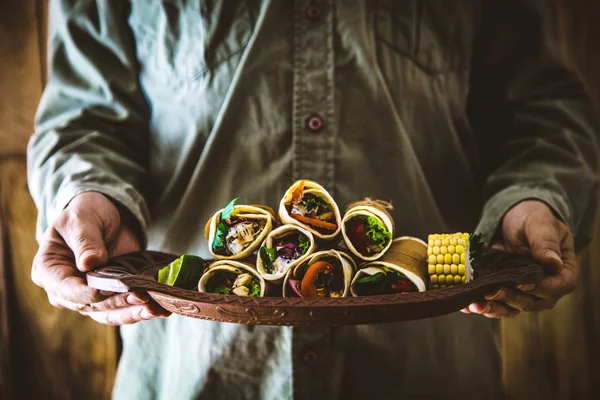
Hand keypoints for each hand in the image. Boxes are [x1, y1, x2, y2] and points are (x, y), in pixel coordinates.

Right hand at [31, 192, 169, 324]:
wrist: (106, 214)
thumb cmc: (87, 213)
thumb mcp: (82, 219)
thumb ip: (85, 240)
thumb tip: (89, 264)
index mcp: (49, 270)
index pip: (66, 290)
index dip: (86, 294)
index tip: (104, 292)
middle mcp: (66, 291)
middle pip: (91, 306)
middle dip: (117, 303)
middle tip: (142, 298)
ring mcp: (89, 297)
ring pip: (109, 314)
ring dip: (132, 313)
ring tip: (155, 309)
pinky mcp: (111, 297)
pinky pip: (124, 309)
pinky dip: (141, 310)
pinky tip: (160, 309)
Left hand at [462, 200, 577, 317]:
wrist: (512, 217)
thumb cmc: (532, 218)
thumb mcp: (539, 223)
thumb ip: (545, 241)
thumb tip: (553, 262)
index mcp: (562, 270)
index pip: (559, 286)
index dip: (542, 288)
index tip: (523, 283)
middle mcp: (545, 286)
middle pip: (533, 301)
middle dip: (511, 299)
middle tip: (492, 292)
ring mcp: (523, 291)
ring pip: (511, 307)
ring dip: (493, 308)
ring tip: (476, 304)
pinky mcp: (503, 290)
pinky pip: (494, 304)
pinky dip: (481, 305)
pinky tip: (466, 305)